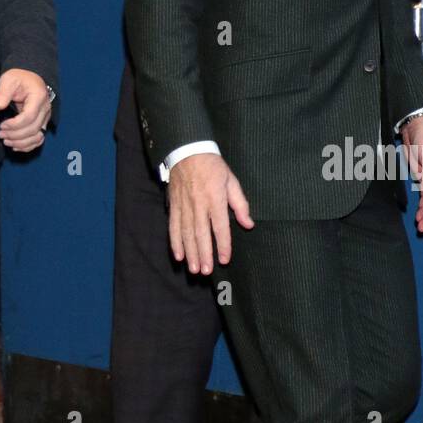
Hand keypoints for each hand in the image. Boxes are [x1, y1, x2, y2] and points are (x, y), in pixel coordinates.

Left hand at [0, 69, 51, 151]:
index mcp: (38, 98)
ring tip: (6, 140)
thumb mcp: (9, 80)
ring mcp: (45, 118)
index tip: (2, 125)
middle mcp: (45, 109)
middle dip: (15, 135)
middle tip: (0, 134)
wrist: (29, 77)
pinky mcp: (42, 123)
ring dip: (21, 142)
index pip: (29, 117)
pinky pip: (38, 139)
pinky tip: (16, 146)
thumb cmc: (19, 78)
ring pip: (37, 137)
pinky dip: (28, 146)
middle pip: (33, 129)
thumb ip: (3, 93)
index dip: (15, 124)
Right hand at [168, 152, 253, 274]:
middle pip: (201, 234)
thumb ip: (240, 204)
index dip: (223, 244)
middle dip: (204, 254)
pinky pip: (173, 226)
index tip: (225, 259)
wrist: (187, 150)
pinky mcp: (174, 205)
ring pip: (186, 233)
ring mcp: (184, 205)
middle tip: (205, 272)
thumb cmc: (213, 166)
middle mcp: (199, 204)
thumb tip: (248, 224)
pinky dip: (175, 242)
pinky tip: (178, 255)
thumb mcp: (231, 181)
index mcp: (215, 199)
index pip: (220, 226)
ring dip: (190, 252)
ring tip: (194, 269)